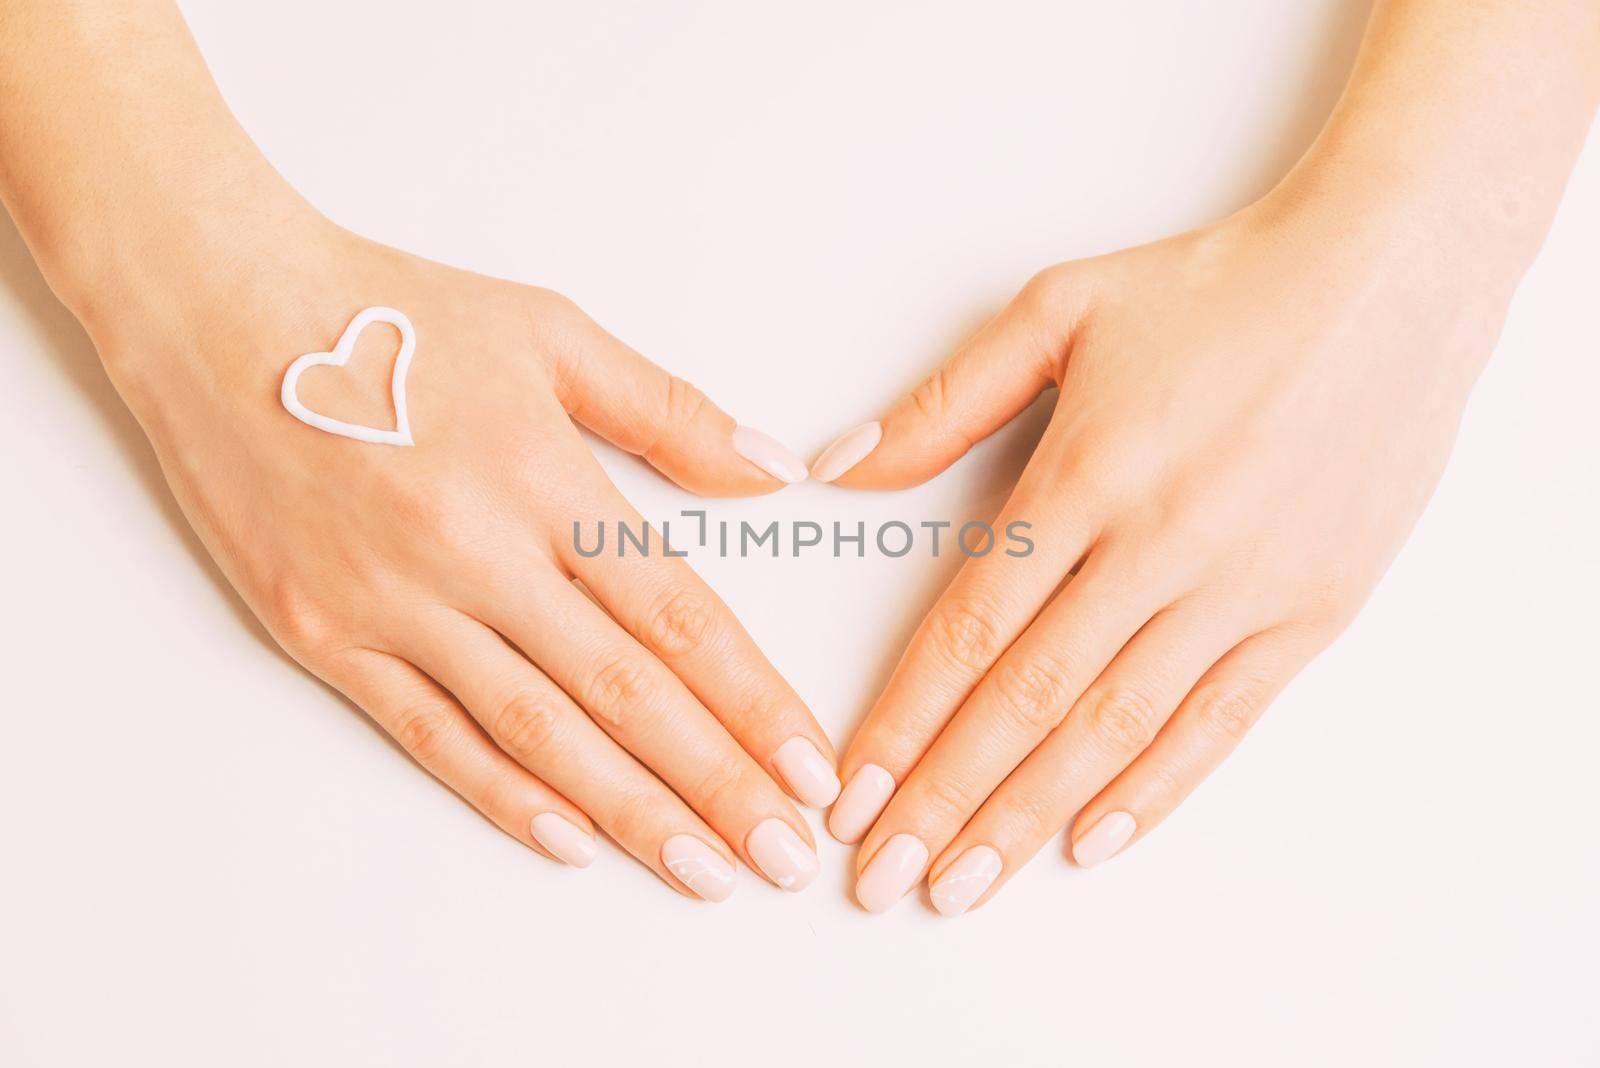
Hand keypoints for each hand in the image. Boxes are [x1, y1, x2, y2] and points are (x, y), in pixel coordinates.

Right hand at [97, 215, 834, 899]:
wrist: (217, 310)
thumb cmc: (394, 314)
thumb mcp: (551, 332)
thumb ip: (672, 412)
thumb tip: (776, 473)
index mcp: (547, 479)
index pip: (679, 615)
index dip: (754, 702)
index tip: (811, 767)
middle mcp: (479, 553)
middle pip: (625, 691)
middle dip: (718, 782)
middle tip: (785, 853)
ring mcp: (398, 603)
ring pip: (538, 730)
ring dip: (630, 811)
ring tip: (705, 870)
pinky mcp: (326, 635)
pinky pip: (429, 732)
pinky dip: (502, 792)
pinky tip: (570, 842)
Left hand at [817, 197, 1506, 913]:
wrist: (1389, 277)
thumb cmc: (1214, 289)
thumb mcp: (1058, 310)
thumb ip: (942, 403)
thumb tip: (838, 470)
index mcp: (1083, 475)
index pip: (969, 629)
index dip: (903, 722)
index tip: (851, 791)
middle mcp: (1159, 544)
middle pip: (1027, 701)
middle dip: (946, 800)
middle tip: (883, 878)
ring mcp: (1242, 586)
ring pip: (1115, 728)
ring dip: (1030, 817)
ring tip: (963, 885)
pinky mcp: (1311, 610)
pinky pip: (1220, 722)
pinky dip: (1155, 790)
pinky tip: (1092, 839)